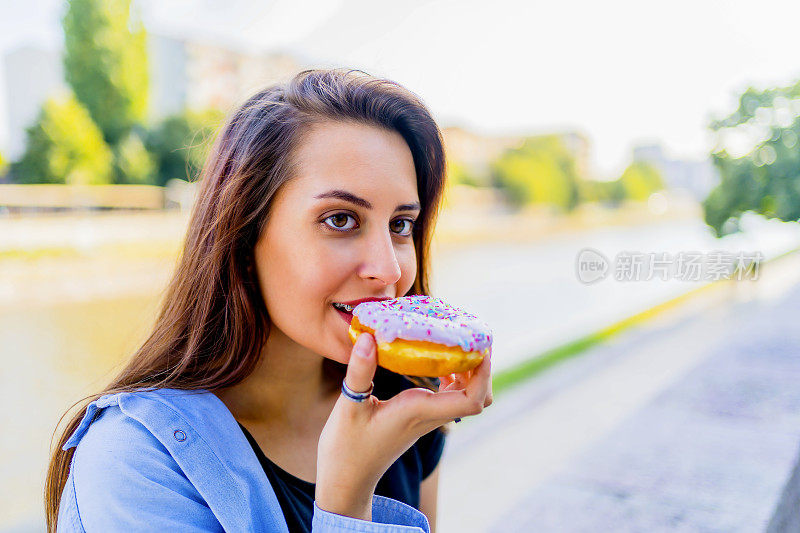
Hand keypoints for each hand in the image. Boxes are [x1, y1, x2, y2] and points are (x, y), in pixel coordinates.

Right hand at [315, 333, 491, 519]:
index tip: (480, 348)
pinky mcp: (421, 418)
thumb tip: (369, 338)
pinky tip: (436, 360)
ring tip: (455, 343)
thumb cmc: (346, 446)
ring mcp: (428, 418)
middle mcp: (430, 415)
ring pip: (466, 398)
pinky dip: (454, 377)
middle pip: (478, 398)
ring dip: (470, 373)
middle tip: (470, 339)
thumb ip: (360, 372)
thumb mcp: (349, 406)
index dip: (484, 375)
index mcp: (419, 411)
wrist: (348, 477)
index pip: (470, 400)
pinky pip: (450, 397)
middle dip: (482, 370)